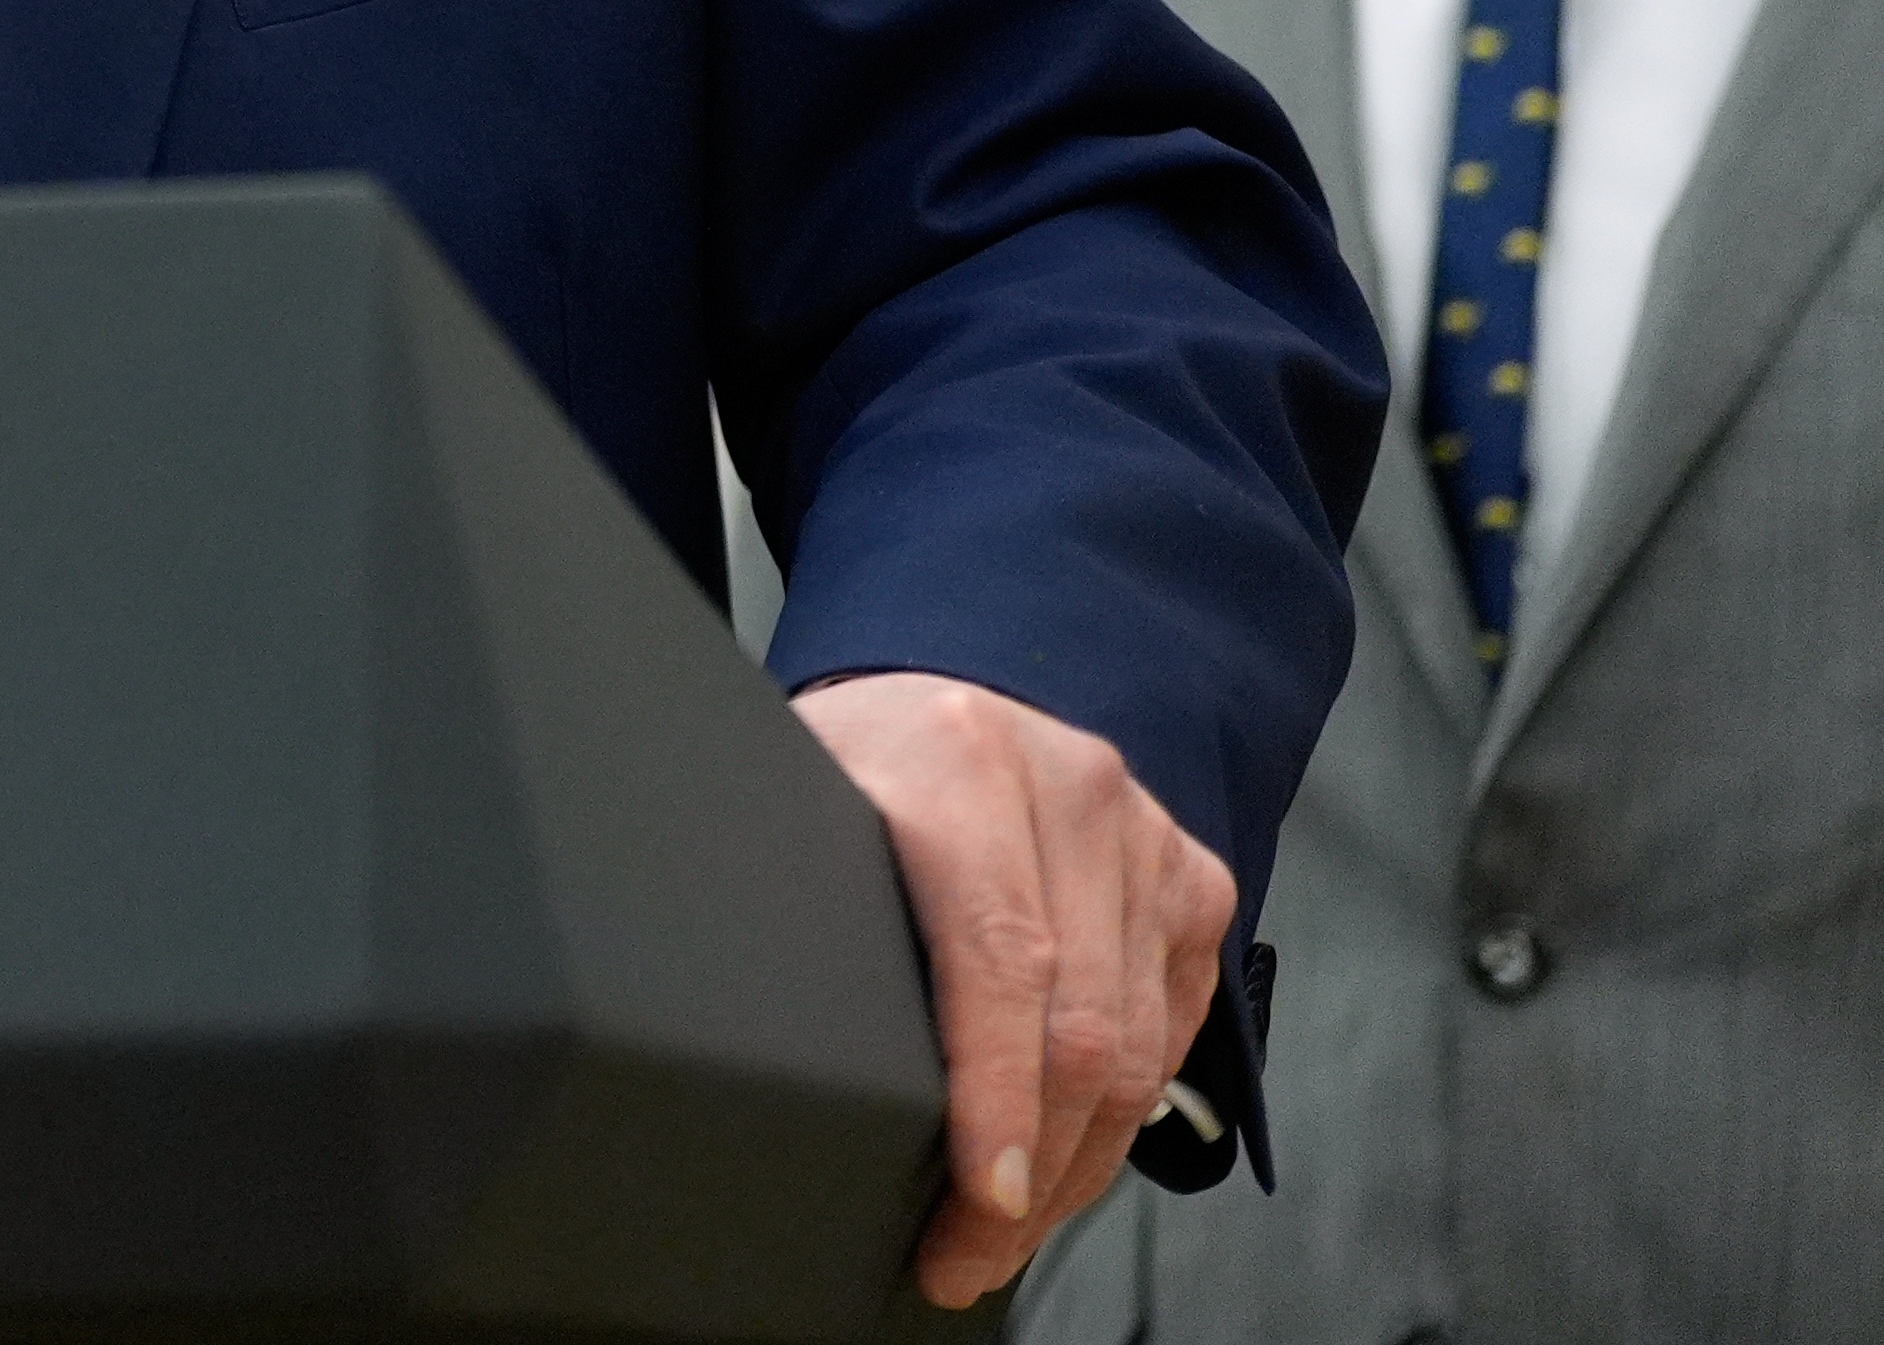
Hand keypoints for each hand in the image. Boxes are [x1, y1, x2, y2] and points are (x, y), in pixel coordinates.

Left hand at [794, 669, 1234, 1307]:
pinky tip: (1066, 1154)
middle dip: (1028, 1172)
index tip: (981, 1196)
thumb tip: (765, 1040)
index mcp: (957, 761)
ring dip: (1076, 1163)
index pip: (999, 960)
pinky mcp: (1191, 877)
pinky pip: (1174, 1029)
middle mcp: (1070, 788)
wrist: (933, 701)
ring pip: (1138, 1049)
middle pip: (1081, 1027)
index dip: (994, 1096)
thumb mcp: (798, 802)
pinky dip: (1125, 1111)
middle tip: (965, 1254)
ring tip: (1005, 1229)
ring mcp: (1143, 834)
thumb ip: (797, 895)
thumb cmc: (855, 765)